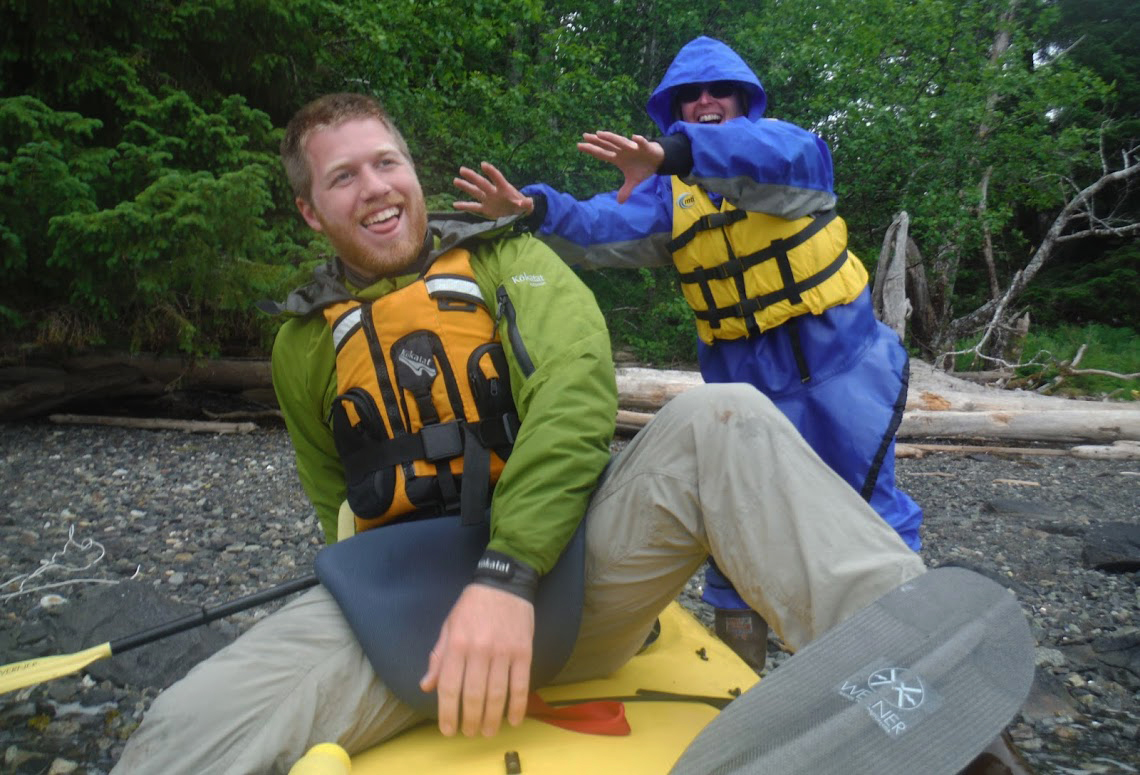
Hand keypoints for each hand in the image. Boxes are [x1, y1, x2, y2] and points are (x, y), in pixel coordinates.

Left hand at [420, 583, 534, 736]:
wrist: (504, 584)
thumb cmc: (472, 606)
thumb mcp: (449, 627)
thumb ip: (439, 657)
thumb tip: (427, 686)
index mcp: (457, 644)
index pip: (450, 687)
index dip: (448, 713)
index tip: (448, 730)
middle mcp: (479, 650)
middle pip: (474, 695)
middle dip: (470, 720)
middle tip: (470, 733)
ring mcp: (504, 652)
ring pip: (497, 694)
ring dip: (492, 718)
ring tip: (488, 732)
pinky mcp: (524, 651)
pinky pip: (520, 684)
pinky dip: (518, 705)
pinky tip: (513, 719)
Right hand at [453, 162, 534, 218]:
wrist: (518, 213)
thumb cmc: (523, 207)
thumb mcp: (527, 206)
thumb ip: (527, 204)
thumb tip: (529, 202)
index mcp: (505, 189)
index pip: (497, 178)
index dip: (491, 172)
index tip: (483, 165)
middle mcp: (494, 192)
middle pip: (482, 183)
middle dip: (473, 177)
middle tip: (462, 169)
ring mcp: (488, 200)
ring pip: (475, 192)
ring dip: (465, 187)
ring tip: (455, 180)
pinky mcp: (485, 210)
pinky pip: (474, 208)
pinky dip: (465, 206)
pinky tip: (454, 205)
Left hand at [577, 131, 664, 202]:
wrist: (657, 160)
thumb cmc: (642, 167)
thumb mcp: (634, 181)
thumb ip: (626, 190)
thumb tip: (619, 202)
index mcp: (618, 158)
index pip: (602, 154)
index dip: (591, 150)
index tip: (579, 146)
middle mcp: (622, 150)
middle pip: (607, 145)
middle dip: (597, 141)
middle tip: (584, 136)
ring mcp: (633, 147)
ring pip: (620, 141)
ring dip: (611, 137)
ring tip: (600, 134)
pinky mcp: (645, 146)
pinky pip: (641, 143)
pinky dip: (638, 140)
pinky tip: (634, 137)